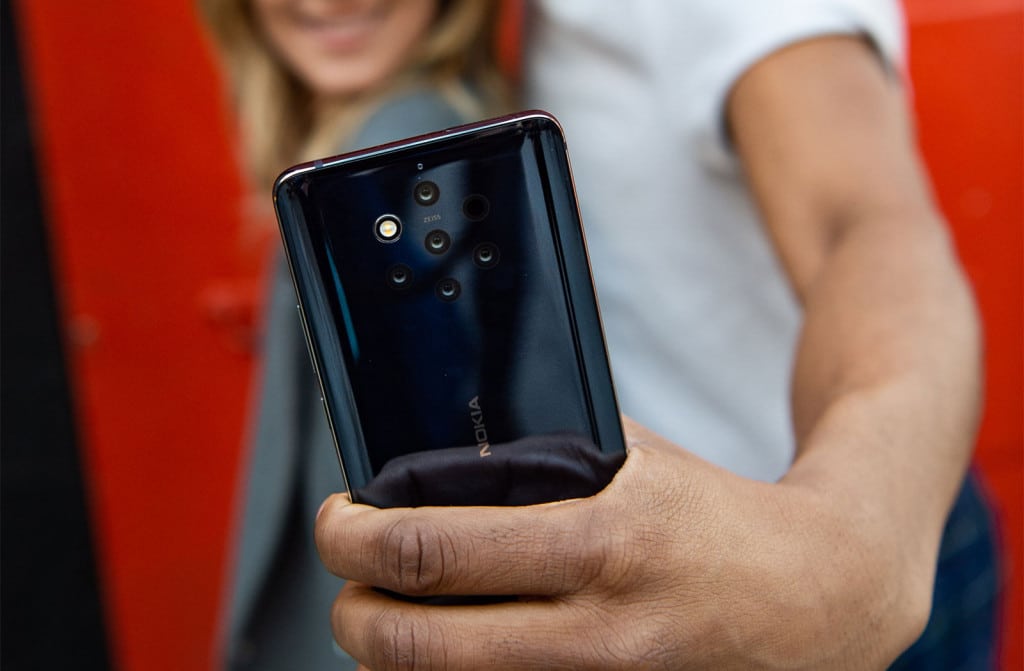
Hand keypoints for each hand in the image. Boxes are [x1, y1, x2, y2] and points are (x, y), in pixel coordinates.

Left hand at [315, 418, 931, 669]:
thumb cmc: (716, 517)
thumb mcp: (634, 459)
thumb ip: (544, 456)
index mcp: (603, 541)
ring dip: (394, 654)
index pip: (437, 551)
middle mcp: (601, 632)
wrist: (819, 596)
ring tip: (396, 609)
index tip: (342, 520)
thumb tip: (443, 455)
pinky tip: (455, 644)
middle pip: (418, 645)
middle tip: (350, 577)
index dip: (357, 538)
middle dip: (352, 611)